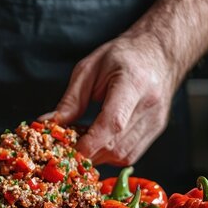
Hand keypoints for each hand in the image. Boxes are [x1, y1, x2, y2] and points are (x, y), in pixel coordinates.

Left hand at [41, 33, 178, 165]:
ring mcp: (156, 120)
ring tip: (84, 140)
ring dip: (98, 155)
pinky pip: (130, 155)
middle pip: (116, 144)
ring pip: (123, 155)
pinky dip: (110, 154)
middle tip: (69, 145)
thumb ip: (71, 100)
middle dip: (88, 152)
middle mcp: (150, 105)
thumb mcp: (89, 69)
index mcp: (134, 82)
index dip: (90, 142)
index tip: (69, 148)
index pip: (113, 122)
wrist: (159, 53)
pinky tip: (100, 141)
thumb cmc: (122, 56)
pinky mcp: (156, 130)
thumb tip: (48, 124)